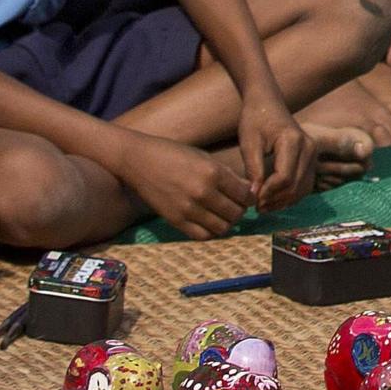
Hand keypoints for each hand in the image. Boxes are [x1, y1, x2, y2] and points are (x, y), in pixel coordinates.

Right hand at [117, 134, 256, 238]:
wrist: (139, 161)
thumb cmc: (174, 154)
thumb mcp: (205, 158)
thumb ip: (227, 175)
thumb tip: (249, 191)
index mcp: (213, 172)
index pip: (245, 195)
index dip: (250, 197)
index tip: (248, 196)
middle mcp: (203, 192)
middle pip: (236, 213)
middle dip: (241, 210)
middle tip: (237, 205)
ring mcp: (188, 209)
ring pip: (222, 227)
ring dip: (228, 222)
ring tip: (224, 214)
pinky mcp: (175, 221)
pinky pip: (202, 236)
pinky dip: (211, 232)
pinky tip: (210, 222)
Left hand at [232, 97, 313, 213]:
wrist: (267, 104)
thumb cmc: (255, 120)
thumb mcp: (249, 143)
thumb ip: (252, 169)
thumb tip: (254, 196)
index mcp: (293, 141)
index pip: (284, 177)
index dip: (268, 193)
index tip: (252, 199)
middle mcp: (309, 147)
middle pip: (296, 185)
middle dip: (275, 200)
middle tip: (256, 207)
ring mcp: (313, 153)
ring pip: (303, 188)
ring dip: (284, 201)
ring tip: (264, 206)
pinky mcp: (312, 159)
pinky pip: (305, 184)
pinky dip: (291, 195)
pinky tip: (274, 199)